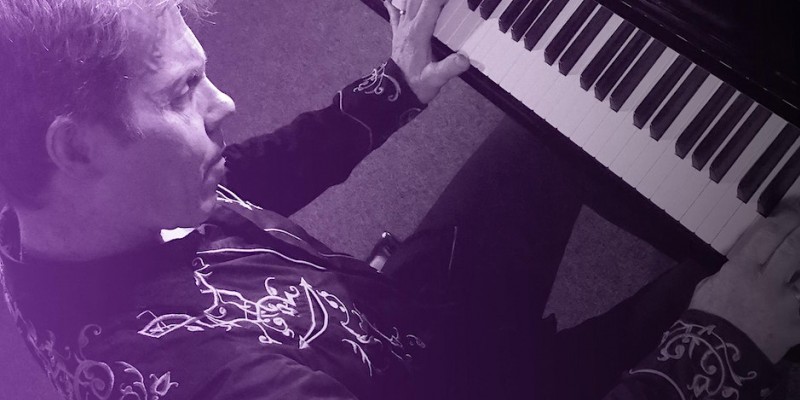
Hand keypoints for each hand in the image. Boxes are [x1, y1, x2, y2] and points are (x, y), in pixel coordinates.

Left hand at [384, 0, 470, 103]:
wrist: (395, 95)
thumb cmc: (416, 86)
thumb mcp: (435, 79)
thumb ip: (449, 68)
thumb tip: (464, 59)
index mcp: (419, 33)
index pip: (432, 3)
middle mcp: (408, 26)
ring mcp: (402, 28)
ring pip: (406, 1)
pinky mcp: (399, 33)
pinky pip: (394, 12)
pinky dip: (394, 2)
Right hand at [689, 201, 799, 362]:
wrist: (716, 357)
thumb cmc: (705, 318)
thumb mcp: (709, 286)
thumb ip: (730, 271)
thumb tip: (743, 263)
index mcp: (742, 268)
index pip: (768, 235)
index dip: (783, 219)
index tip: (791, 210)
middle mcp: (768, 281)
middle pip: (794, 248)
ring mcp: (787, 303)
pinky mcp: (797, 325)